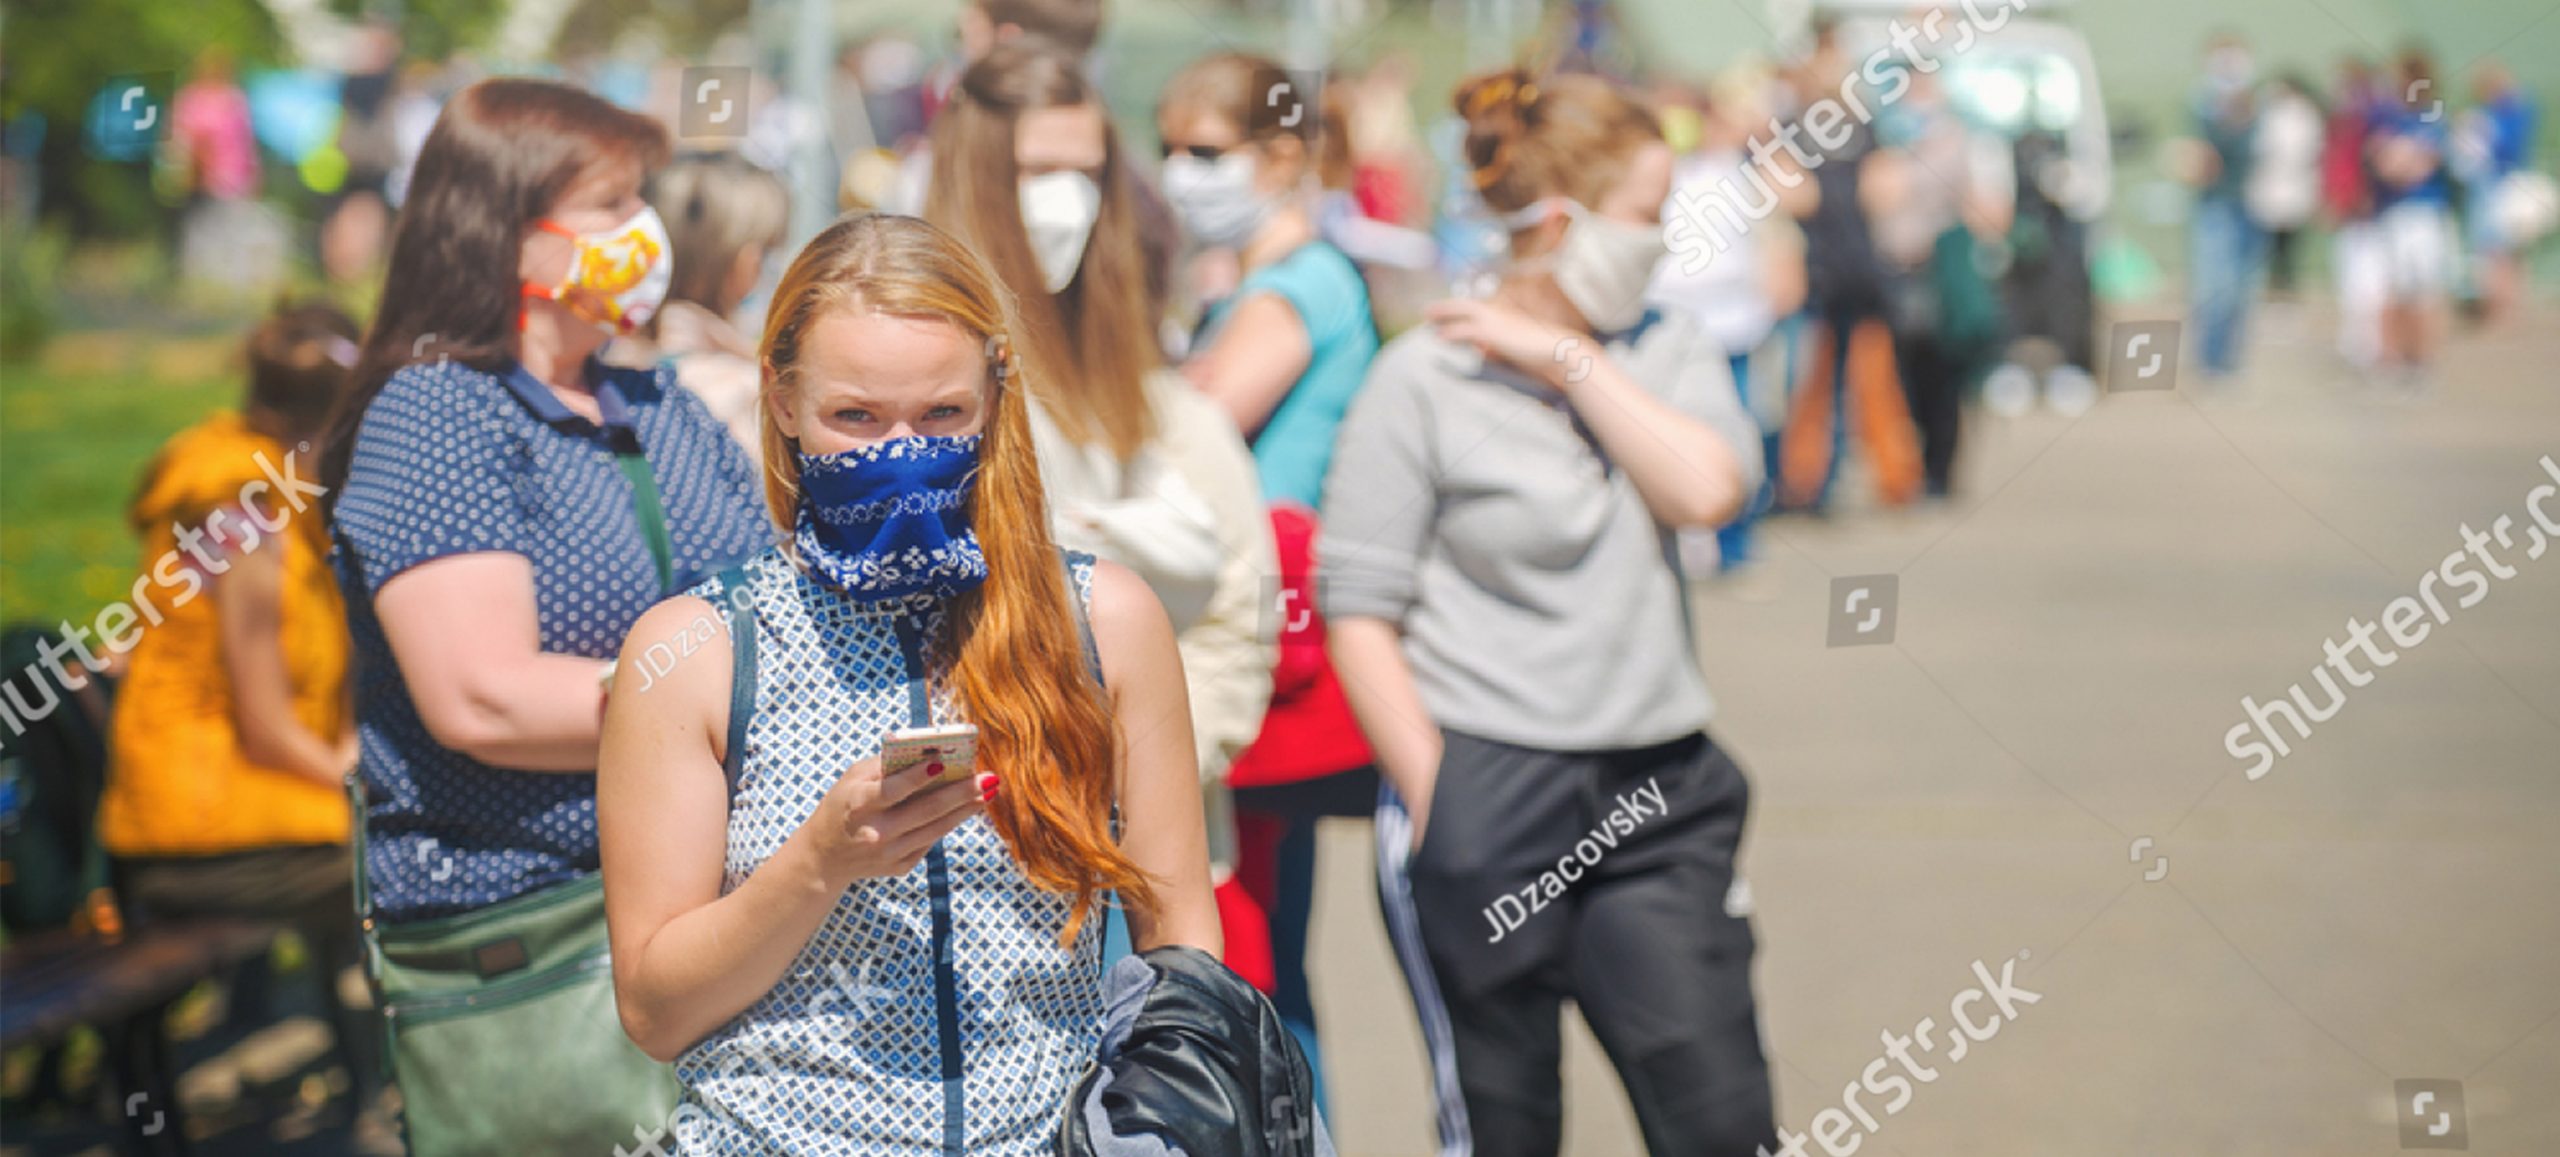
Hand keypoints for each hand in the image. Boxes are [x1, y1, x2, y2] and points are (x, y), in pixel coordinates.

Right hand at [807, 752, 995, 883]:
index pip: (892, 790)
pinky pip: (930, 841)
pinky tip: (966, 808)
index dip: (917, 777)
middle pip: (925, 810)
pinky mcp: (900, 867)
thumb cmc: (842, 805)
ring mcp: (889, 854)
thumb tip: (929, 752)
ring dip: (965, 809)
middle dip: (960, 793)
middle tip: (987, 778)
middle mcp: (875, 832)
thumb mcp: (852, 779)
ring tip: (987, 791)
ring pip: (936, 828)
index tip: (942, 762)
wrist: (825, 858)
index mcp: (858, 805)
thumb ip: (885, 765)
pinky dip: (949, 823)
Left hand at [1424, 298, 1592, 391]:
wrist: (1559, 351)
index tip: (1446, 312)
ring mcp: (1497, 321)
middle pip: (1466, 305)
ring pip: (1463, 311)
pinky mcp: (1494, 333)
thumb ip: (1497, 347)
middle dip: (1446, 307)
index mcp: (1506, 315)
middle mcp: (1500, 313)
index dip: (1460, 310)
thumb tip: (1481, 350)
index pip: (1477, 309)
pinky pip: (1467, 329)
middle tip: (1428, 311)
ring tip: (1427, 317)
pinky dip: (1452, 332)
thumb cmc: (1542, 353)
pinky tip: (1440, 336)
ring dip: (1444, 313)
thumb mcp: (1516, 349)